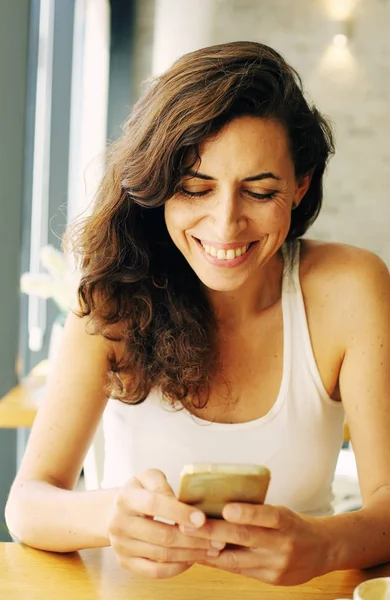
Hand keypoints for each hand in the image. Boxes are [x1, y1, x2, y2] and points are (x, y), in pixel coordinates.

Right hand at [108, 469, 224, 578]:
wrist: (115, 510)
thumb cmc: (140, 491)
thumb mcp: (148, 477)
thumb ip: (163, 484)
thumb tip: (181, 502)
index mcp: (126, 497)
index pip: (155, 505)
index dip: (180, 512)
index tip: (202, 519)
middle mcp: (119, 523)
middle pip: (162, 535)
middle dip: (194, 538)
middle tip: (218, 538)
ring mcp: (121, 546)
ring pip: (162, 555)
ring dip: (191, 553)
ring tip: (212, 549)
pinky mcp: (125, 562)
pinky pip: (155, 571)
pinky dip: (177, 568)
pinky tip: (193, 559)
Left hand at [179, 503, 329, 584]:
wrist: (323, 550)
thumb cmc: (294, 524)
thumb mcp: (281, 511)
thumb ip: (256, 512)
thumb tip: (218, 504)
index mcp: (286, 521)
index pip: (267, 515)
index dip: (247, 513)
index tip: (225, 509)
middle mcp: (283, 543)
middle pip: (246, 538)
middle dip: (215, 532)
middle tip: (189, 525)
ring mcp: (276, 564)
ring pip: (238, 559)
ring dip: (210, 551)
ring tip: (188, 542)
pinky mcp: (271, 580)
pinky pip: (240, 571)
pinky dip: (219, 563)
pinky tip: (203, 556)